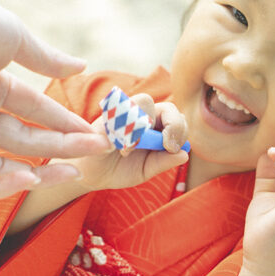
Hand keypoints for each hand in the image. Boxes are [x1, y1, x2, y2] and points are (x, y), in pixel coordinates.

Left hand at [0, 0, 111, 197]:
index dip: (64, 122)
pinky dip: (5, 184)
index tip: (95, 131)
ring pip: (2, 168)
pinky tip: (34, 176)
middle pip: (24, 141)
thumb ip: (45, 58)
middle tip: (99, 150)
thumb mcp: (12, 36)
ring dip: (41, 173)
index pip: (33, 111)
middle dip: (63, 147)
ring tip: (75, 171)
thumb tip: (80, 66)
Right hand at [56, 93, 189, 191]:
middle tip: (167, 144)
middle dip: (174, 125)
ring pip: (146, 101)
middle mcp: (143, 116)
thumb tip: (185, 154)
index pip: (177, 119)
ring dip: (147, 124)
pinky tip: (120, 147)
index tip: (173, 148)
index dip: (180, 130)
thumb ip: (163, 162)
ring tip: (134, 148)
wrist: (89, 175)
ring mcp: (124, 111)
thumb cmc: (119, 170)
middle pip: (168, 107)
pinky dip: (125, 125)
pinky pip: (121, 108)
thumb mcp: (145, 170)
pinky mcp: (106, 114)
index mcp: (156, 128)